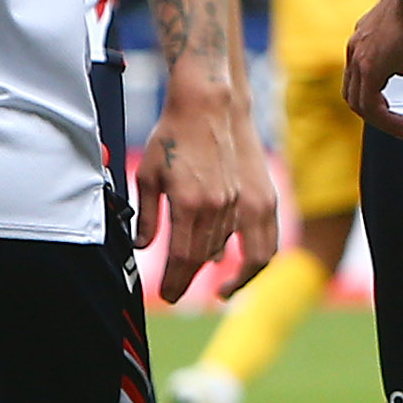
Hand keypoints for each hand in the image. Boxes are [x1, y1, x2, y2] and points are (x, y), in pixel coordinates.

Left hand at [135, 71, 271, 306]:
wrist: (208, 105)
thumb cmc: (174, 136)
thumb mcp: (149, 176)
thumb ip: (147, 216)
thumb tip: (142, 247)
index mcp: (189, 205)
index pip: (182, 259)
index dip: (174, 282)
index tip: (167, 296)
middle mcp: (218, 208)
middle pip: (205, 260)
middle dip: (188, 281)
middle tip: (176, 293)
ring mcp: (242, 202)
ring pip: (234, 252)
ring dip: (223, 273)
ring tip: (217, 289)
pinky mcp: (259, 195)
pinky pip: (260, 239)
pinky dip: (250, 257)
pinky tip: (238, 262)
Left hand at [343, 0, 402, 127]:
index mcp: (363, 38)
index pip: (358, 75)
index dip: (372, 94)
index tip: (388, 105)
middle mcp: (355, 47)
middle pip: (353, 91)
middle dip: (372, 112)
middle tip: (392, 122)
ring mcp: (359, 58)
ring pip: (359, 102)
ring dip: (380, 120)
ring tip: (399, 128)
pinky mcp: (370, 68)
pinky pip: (371, 104)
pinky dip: (385, 120)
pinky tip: (400, 126)